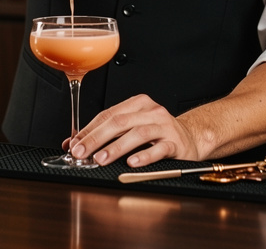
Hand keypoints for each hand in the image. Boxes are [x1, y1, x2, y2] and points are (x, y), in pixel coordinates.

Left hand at [68, 94, 202, 166]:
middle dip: (97, 138)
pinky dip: (144, 156)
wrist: (191, 138)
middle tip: (82, 152)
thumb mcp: (132, 128)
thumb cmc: (157, 134)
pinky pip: (159, 148)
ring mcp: (164, 126)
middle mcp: (151, 111)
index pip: (108, 114)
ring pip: (138, 133)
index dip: (89, 129)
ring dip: (116, 147)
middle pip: (119, 122)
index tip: (74, 143)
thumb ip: (106, 134)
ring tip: (101, 159)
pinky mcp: (175, 142)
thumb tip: (74, 143)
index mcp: (137, 104)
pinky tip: (132, 162)